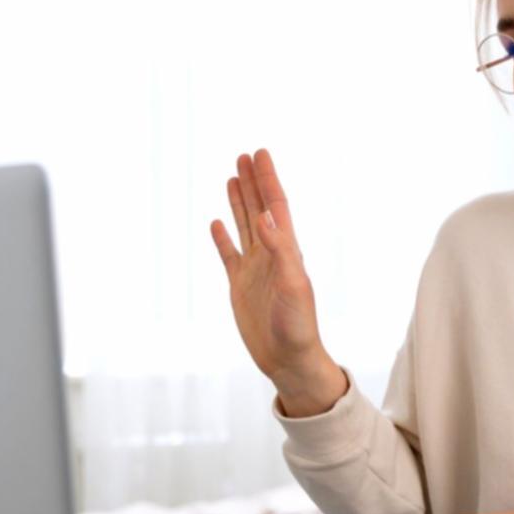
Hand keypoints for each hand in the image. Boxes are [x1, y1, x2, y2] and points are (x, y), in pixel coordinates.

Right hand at [209, 150, 339, 404]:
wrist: (289, 359)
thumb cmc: (297, 325)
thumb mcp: (291, 285)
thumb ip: (280, 249)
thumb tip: (267, 215)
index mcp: (287, 250)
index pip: (276, 206)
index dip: (268, 179)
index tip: (259, 154)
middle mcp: (271, 254)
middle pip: (259, 209)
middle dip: (252, 182)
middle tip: (243, 155)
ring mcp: (255, 269)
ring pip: (245, 226)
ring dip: (238, 202)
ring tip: (232, 178)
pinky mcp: (240, 286)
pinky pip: (229, 255)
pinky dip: (222, 238)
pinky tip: (216, 223)